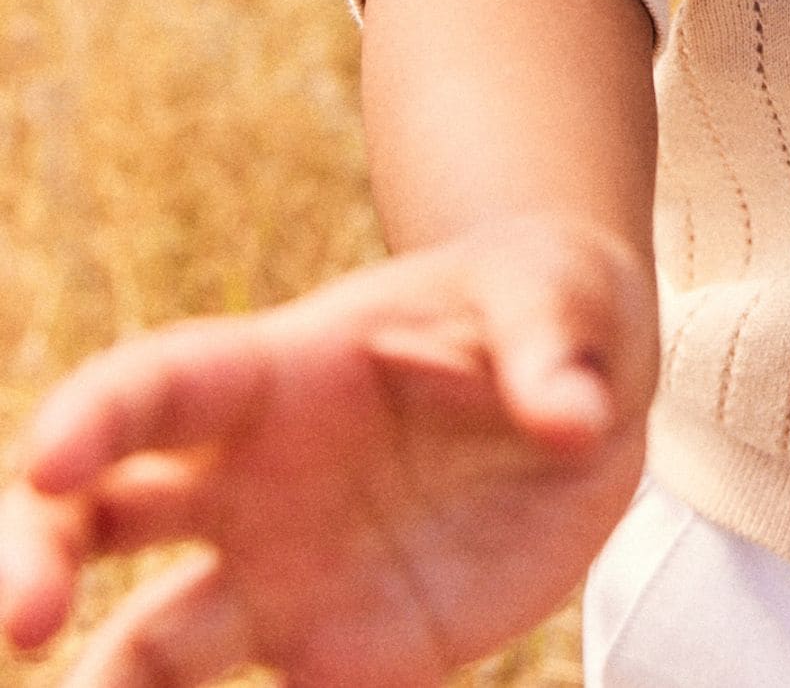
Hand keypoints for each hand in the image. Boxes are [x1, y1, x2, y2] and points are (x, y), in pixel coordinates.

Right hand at [0, 212, 657, 687]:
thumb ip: (550, 350)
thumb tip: (570, 419)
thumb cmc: (544, 303)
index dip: (94, 415)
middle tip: (26, 624)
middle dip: (37, 558)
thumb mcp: (563, 292)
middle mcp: (249, 482)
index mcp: (281, 371)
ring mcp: (283, 576)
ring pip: (146, 647)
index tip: (52, 457)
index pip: (158, 385)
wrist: (581, 379)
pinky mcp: (342, 658)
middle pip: (97, 518)